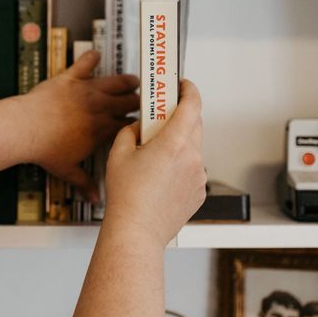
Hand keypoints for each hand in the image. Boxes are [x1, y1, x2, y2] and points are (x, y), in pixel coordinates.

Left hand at [16, 51, 138, 202]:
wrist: (25, 129)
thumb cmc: (45, 149)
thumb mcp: (67, 170)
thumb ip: (84, 183)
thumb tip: (95, 200)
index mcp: (101, 130)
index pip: (126, 125)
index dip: (136, 124)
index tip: (143, 123)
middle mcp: (98, 108)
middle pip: (126, 102)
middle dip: (137, 101)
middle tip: (143, 100)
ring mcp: (85, 91)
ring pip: (113, 83)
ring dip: (125, 81)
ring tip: (134, 80)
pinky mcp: (69, 79)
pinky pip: (84, 64)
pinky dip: (90, 58)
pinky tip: (96, 53)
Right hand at [103, 79, 204, 245]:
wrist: (136, 232)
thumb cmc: (127, 197)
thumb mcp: (118, 154)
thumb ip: (130, 132)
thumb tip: (139, 127)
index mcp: (174, 143)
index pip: (192, 105)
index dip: (189, 90)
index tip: (182, 84)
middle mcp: (193, 158)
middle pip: (195, 124)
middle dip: (180, 116)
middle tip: (162, 116)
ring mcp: (199, 176)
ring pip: (193, 148)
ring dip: (179, 144)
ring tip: (156, 154)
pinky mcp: (199, 192)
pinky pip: (192, 170)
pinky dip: (180, 166)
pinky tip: (160, 177)